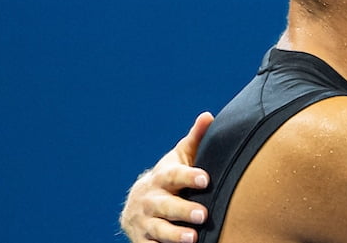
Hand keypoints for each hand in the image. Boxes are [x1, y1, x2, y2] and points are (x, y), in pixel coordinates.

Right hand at [119, 112, 214, 242]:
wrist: (137, 204)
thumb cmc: (169, 178)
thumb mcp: (180, 158)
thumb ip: (195, 139)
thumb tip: (209, 116)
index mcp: (162, 178)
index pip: (175, 176)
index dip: (189, 176)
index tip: (205, 178)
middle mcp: (151, 199)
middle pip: (167, 206)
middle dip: (184, 210)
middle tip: (203, 215)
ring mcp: (145, 221)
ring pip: (159, 229)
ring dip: (174, 235)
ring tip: (192, 239)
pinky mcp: (143, 240)